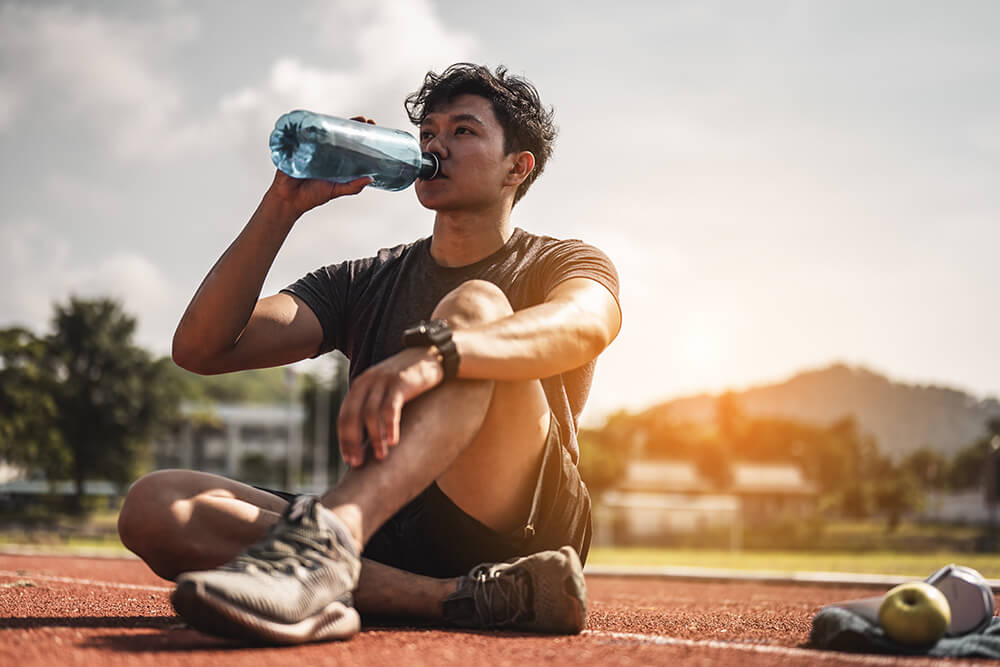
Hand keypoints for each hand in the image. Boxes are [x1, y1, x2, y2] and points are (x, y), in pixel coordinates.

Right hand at [267, 116, 377, 215]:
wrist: (289, 199)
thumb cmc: (312, 196)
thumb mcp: (335, 190)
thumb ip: (352, 187)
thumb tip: (370, 179)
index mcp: (335, 160)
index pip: (350, 143)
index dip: (360, 134)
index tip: (370, 126)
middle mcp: (324, 151)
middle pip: (339, 133)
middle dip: (351, 124)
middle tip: (363, 121)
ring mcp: (311, 146)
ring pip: (322, 130)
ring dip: (333, 122)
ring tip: (344, 120)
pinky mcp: (297, 145)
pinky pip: (303, 132)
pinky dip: (308, 125)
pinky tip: (318, 120)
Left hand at [337, 346, 443, 465]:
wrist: (431, 354)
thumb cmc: (409, 379)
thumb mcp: (386, 391)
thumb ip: (374, 407)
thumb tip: (368, 440)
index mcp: (360, 386)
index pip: (344, 417)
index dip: (345, 441)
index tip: (350, 460)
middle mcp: (367, 382)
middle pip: (351, 417)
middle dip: (353, 442)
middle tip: (358, 463)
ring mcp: (382, 381)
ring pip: (370, 415)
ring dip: (374, 438)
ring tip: (381, 456)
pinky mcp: (400, 382)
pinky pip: (390, 408)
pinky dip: (390, 427)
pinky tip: (394, 442)